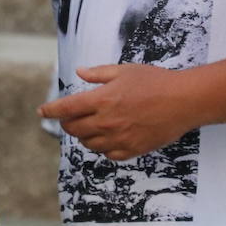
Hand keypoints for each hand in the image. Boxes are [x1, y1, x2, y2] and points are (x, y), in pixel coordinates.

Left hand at [37, 63, 191, 160]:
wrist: (183, 101)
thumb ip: (98, 74)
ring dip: (83, 136)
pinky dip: (102, 148)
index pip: (67, 108)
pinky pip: (109, 155)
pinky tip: (106, 139)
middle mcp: (107, 121)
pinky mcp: (133, 149)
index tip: (41, 111)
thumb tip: (79, 73)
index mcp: (102, 99)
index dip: (51, 110)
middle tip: (69, 118)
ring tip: (88, 127)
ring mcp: (119, 138)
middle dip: (67, 123)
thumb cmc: (155, 81)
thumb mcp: (124, 70)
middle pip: (74, 129)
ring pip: (89, 144)